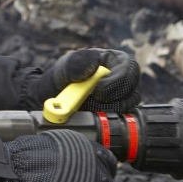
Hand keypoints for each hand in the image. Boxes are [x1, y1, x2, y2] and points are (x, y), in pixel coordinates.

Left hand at [25, 49, 140, 112]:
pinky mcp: (116, 113)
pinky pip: (121, 119)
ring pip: (127, 106)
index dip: (118, 80)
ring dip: (107, 110)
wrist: (50, 100)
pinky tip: (90, 116)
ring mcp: (120, 96)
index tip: (99, 92)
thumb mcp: (64, 67)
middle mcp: (120, 78)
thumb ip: (77, 63)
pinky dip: (106, 120)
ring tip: (87, 108)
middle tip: (92, 104)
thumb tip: (93, 67)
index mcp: (112, 61)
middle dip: (113, 99)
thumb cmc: (60, 78)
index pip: (129, 67)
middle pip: (132, 89)